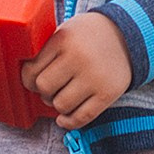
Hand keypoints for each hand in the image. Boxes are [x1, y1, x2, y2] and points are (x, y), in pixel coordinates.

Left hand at [19, 12, 132, 130]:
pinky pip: (81, 117)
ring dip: (58, 105)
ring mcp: (94, 77)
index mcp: (63, 39)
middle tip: (51, 87)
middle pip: (44, 88)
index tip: (33, 80)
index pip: (31, 70)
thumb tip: (26, 80)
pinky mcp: (108, 93)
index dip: (28, 79)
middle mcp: (79, 58)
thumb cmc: (88, 36)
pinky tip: (65, 118)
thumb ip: (46, 51)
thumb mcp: (66, 32)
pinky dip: (69, 122)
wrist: (128, 35)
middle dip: (44, 92)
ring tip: (63, 96)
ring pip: (61, 105)